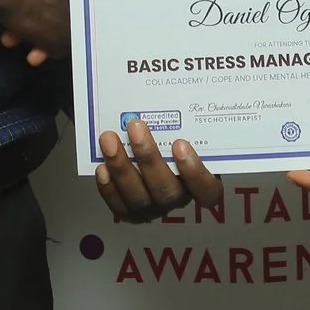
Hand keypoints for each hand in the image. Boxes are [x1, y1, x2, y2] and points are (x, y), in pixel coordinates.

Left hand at [96, 119, 223, 222]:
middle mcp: (179, 198)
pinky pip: (119, 206)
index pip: (207, 190)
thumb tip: (177, 98)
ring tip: (109, 140)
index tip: (180, 144)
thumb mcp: (188, 132)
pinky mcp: (132, 212)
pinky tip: (102, 167)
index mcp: (201, 182)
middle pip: (167, 191)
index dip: (195, 172)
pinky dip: (109, 188)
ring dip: (122, 168)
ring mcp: (154, 208)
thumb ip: (188, 124)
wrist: (148, 150)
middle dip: (148, 158)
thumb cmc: (174, 139)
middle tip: (135, 127)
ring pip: (139, 198)